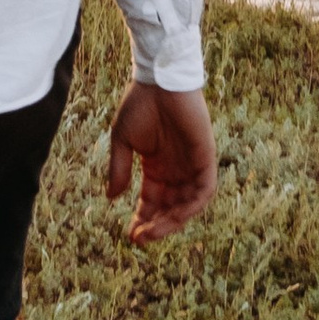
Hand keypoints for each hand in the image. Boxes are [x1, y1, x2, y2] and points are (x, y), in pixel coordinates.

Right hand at [105, 79, 217, 243]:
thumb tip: (112, 198)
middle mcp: (176, 171)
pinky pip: (204, 191)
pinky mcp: (206, 159)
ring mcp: (192, 166)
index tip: (130, 235)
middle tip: (140, 239)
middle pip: (169, 208)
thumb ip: (119, 169)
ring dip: (172, 221)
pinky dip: (192, 206)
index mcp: (156, 167)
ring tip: (153, 232)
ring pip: (187, 205)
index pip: (152, 201)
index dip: (142, 219)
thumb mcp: (122, 141)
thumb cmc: (140, 104)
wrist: (160, 80)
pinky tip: (176, 216)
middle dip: (156, 225)